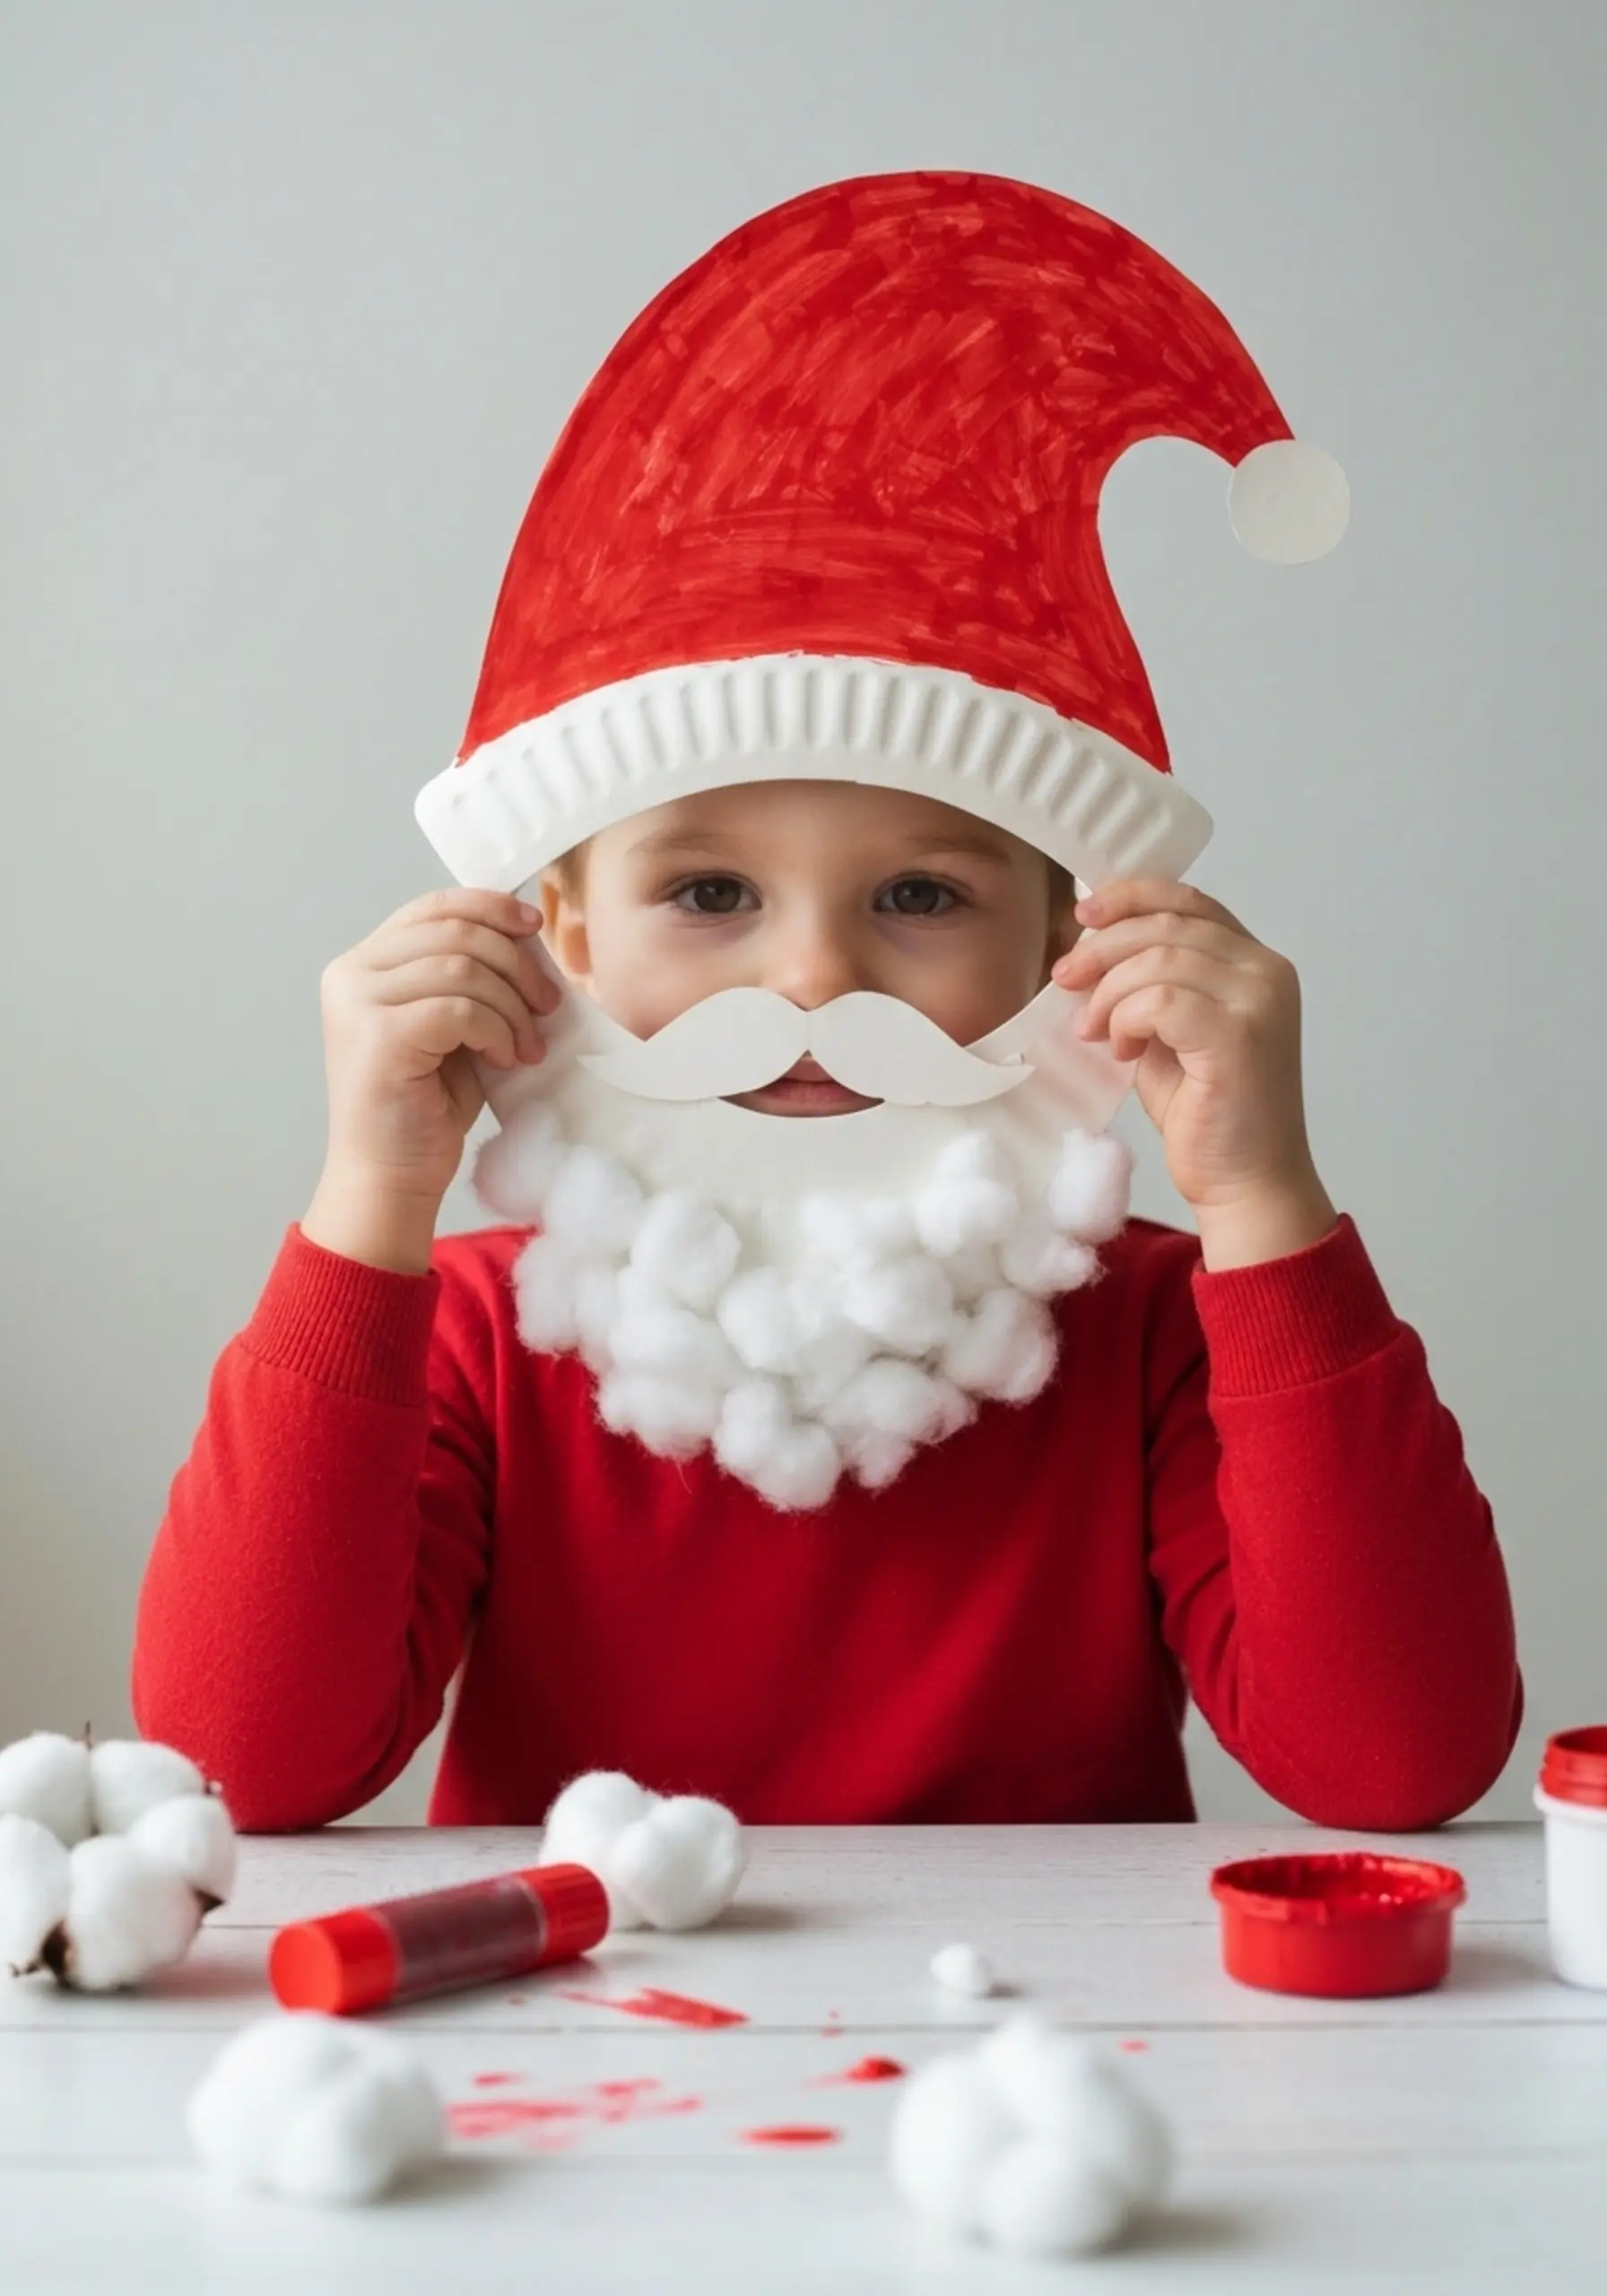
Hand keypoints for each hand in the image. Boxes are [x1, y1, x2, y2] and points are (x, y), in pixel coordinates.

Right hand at [303, 889, 558, 1270]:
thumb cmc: (425, 1106)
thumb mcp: (450, 1024)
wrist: (391, 1176)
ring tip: (526, 1045)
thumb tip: (522, 931)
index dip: (488, 907)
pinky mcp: (379, 1036)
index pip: (433, 908)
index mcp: (363, 964)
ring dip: (511, 1006)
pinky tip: (505, 1060)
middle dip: (515, 963)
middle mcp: (351, 974)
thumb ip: (466, 976)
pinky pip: (461, 1009)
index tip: (533, 926)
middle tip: (547, 1005)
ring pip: (463, 968)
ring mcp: (358, 1003)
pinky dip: (496, 1031)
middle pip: (454, 932)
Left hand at [1053, 879, 1337, 1268]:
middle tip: (1065, 979)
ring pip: (1159, 957)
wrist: (1245, 1183)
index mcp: (1255, 962)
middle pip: (1168, 923)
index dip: (1131, 896)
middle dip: (1104, 946)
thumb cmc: (1206, 1115)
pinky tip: (1122, 1050)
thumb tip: (1093, 948)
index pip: (1190, 900)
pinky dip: (1127, 1019)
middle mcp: (1266, 971)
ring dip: (1110, 992)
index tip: (1083, 914)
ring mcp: (1258, 1001)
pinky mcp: (1238, 1035)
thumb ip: (1150, 986)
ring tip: (1095, 1032)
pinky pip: (1160, 999)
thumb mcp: (1170, 1033)